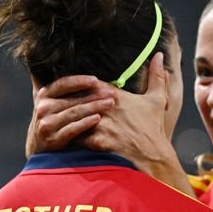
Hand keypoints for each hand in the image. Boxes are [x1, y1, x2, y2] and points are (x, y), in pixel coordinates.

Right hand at [26, 75, 116, 156]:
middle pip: (73, 99)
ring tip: (110, 104)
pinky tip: (98, 119)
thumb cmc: (50, 118)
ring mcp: (47, 123)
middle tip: (112, 93)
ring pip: (74, 113)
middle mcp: (43, 107)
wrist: (39, 146)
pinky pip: (72, 129)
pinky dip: (86, 123)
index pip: (63, 84)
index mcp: (43, 95)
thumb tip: (45, 55)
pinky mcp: (53, 139)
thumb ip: (55, 85)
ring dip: (94, 108)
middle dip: (94, 95)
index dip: (79, 81)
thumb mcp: (46, 99)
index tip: (96, 80)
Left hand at [28, 55, 192, 195]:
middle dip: (66, 102)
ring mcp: (101, 125)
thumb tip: (159, 55)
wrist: (153, 156)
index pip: (88, 84)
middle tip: (53, 104)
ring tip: (55, 121)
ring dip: (65, 120)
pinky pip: (76, 138)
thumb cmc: (153, 129)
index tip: (70, 89)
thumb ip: (156, 76)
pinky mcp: (98, 142)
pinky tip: (61, 139)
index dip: (77, 86)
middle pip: (77, 100)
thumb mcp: (157, 100)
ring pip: (74, 119)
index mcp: (115, 96)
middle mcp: (106, 108)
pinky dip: (69, 138)